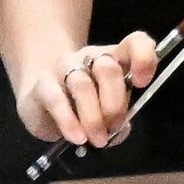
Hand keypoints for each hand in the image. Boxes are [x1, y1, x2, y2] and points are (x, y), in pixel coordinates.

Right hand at [16, 31, 156, 148]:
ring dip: (93, 118)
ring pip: (82, 85)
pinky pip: (56, 99)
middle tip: (113, 129)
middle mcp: (90, 57)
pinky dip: (69, 122)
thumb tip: (119, 132)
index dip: (143, 58)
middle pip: (108, 69)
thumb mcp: (107, 112)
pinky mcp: (42, 85)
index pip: (134, 42)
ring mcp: (64, 67)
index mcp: (115, 58)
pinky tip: (77, 137)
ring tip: (97, 140)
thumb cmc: (82, 106)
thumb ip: (119, 120)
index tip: (142, 83)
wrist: (41, 101)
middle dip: (114, 104)